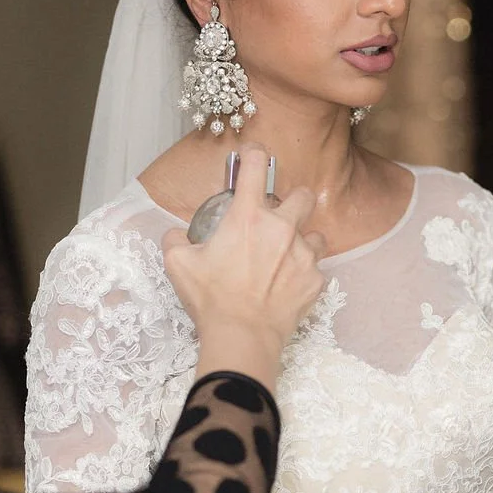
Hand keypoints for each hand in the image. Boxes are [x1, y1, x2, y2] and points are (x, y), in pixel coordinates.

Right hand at [162, 142, 325, 387]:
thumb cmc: (211, 300)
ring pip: (316, 234)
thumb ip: (175, 240)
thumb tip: (176, 234)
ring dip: (303, 241)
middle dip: (294, 201)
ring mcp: (303, 255)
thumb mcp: (179, 265)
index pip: (255, 168)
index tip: (253, 155)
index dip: (254, 155)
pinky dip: (305, 274)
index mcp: (248, 217)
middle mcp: (282, 229)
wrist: (243, 337)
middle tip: (280, 217)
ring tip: (287, 257)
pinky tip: (288, 286)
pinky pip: (317, 269)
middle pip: (303, 196)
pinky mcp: (315, 281)